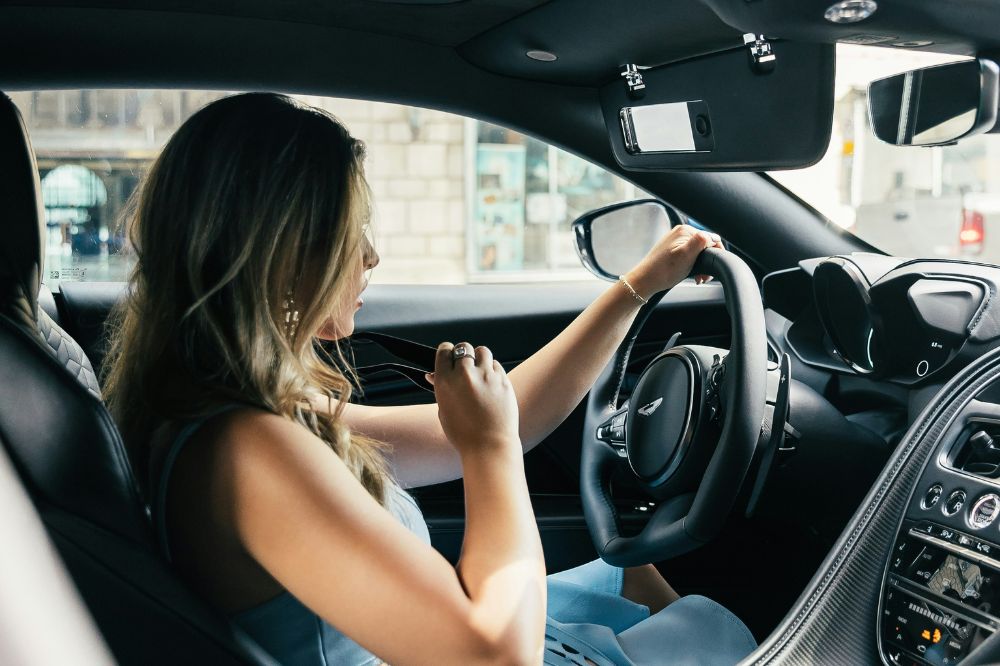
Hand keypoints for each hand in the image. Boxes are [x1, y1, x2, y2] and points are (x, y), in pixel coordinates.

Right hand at [424, 342, 519, 457]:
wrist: (489, 446)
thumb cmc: (463, 433)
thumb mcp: (444, 411)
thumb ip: (441, 389)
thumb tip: (434, 374)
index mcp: (445, 381)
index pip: (444, 350)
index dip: (446, 352)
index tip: (449, 357)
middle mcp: (464, 374)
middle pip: (463, 347)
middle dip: (463, 354)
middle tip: (465, 365)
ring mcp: (486, 376)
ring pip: (482, 351)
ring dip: (479, 358)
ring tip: (479, 370)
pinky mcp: (503, 380)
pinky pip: (496, 364)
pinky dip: (492, 370)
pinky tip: (490, 382)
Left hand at [624, 224, 724, 298]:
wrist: (646, 281)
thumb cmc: (664, 271)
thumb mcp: (687, 255)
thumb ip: (702, 241)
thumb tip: (714, 236)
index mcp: (685, 231)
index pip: (711, 238)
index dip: (714, 254)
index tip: (710, 269)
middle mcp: (680, 233)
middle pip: (704, 246)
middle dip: (707, 262)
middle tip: (703, 277)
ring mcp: (675, 242)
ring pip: (697, 252)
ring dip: (700, 266)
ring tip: (697, 277)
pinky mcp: (672, 250)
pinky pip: (688, 256)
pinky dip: (692, 266)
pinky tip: (690, 274)